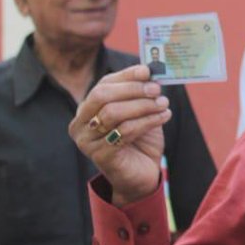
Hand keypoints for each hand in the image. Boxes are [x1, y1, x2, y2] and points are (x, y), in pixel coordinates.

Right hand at [68, 65, 170, 204]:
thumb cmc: (140, 140)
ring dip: (143, 105)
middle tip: (156, 89)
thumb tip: (151, 70)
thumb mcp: (140, 112)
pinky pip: (125, 131)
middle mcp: (80, 124)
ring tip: (163, 103)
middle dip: (132, 89)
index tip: (147, 70)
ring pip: (114, 113)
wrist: (142, 174)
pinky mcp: (100, 155)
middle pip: (102, 96)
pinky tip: (164, 116)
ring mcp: (87, 141)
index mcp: (87, 109)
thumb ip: (141, 93)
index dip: (126, 76)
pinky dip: (148, 121)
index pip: (103, 84)